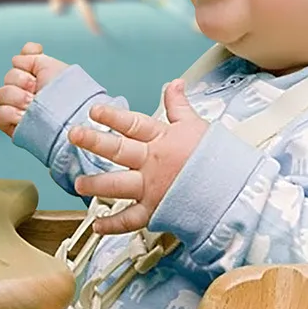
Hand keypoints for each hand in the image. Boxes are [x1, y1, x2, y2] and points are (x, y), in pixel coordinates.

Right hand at [0, 42, 68, 136]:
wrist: (71, 118)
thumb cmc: (69, 95)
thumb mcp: (53, 66)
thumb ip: (32, 55)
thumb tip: (16, 59)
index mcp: (37, 76)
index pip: (19, 61)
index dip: (25, 62)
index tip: (37, 70)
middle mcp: (26, 90)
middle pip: (9, 76)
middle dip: (24, 81)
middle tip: (39, 91)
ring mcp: (18, 108)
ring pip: (2, 94)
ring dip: (19, 98)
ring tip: (33, 105)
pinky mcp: (12, 125)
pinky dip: (11, 113)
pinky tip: (25, 115)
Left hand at [68, 79, 207, 233]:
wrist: (234, 191)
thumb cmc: (215, 157)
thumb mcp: (196, 126)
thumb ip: (178, 106)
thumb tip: (174, 83)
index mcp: (162, 139)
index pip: (133, 124)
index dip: (112, 116)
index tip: (94, 111)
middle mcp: (152, 162)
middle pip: (119, 150)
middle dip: (94, 142)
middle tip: (74, 134)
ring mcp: (153, 188)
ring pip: (118, 185)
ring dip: (96, 184)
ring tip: (78, 183)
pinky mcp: (156, 210)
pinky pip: (131, 219)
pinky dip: (113, 224)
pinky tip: (97, 225)